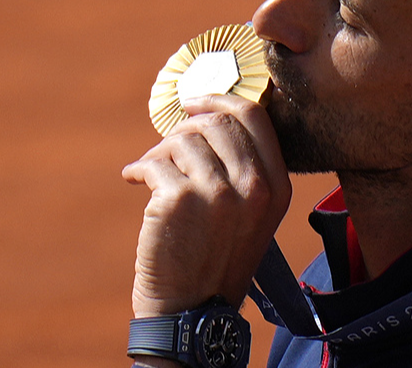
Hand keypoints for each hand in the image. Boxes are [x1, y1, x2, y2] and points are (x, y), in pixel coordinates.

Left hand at [122, 95, 291, 316]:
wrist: (192, 311)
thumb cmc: (216, 258)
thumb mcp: (251, 214)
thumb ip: (243, 169)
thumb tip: (206, 117)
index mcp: (277, 187)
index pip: (254, 117)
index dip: (220, 100)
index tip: (195, 102)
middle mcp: (253, 186)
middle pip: (216, 122)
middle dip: (185, 128)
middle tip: (167, 147)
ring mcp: (217, 192)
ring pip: (181, 140)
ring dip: (160, 152)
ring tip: (151, 173)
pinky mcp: (178, 200)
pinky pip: (153, 162)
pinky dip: (138, 169)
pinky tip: (134, 180)